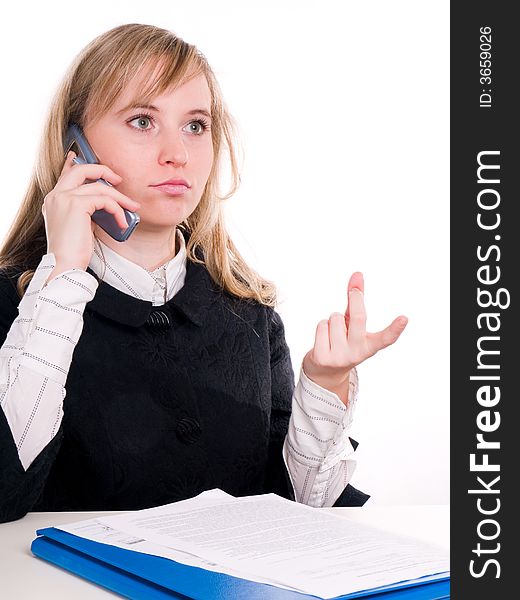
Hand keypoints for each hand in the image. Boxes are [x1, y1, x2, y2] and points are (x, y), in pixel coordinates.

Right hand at [41, 150, 140, 277]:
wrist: (64, 265)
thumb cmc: (73, 252)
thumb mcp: (78, 226)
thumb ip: (85, 211)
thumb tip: (102, 205)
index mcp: (53, 201)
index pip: (65, 174)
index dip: (74, 163)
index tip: (79, 156)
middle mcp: (55, 196)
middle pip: (81, 170)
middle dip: (103, 171)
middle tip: (118, 179)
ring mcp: (64, 198)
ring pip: (98, 186)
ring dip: (120, 197)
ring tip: (132, 207)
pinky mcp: (76, 205)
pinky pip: (104, 199)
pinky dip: (118, 209)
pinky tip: (122, 222)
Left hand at [302, 272, 407, 404]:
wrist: (325, 370)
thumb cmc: (344, 339)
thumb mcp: (353, 321)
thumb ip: (356, 299)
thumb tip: (357, 274)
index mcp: (370, 346)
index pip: (386, 338)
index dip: (395, 328)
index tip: (404, 318)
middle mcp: (357, 353)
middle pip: (358, 318)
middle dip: (355, 299)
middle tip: (354, 291)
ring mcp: (340, 357)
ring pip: (335, 318)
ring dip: (332, 319)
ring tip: (334, 332)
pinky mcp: (323, 358)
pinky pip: (321, 326)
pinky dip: (322, 327)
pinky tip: (324, 338)